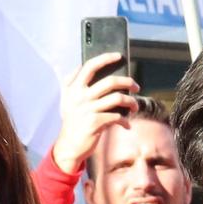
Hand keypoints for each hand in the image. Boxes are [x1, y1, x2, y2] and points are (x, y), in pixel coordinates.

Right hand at [50, 54, 139, 175]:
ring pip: (117, 98)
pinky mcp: (95, 122)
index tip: (118, 56)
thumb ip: (70, 83)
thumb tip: (81, 66)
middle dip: (127, 82)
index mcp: (73, 89)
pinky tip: (126, 124)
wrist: (69, 147)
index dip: (105, 58)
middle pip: (110, 82)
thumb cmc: (72, 122)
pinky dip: (124, 121)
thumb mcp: (67, 101)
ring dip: (131, 102)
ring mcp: (88, 109)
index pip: (89, 67)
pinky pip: (117, 116)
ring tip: (134, 106)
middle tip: (135, 86)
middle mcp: (80, 97)